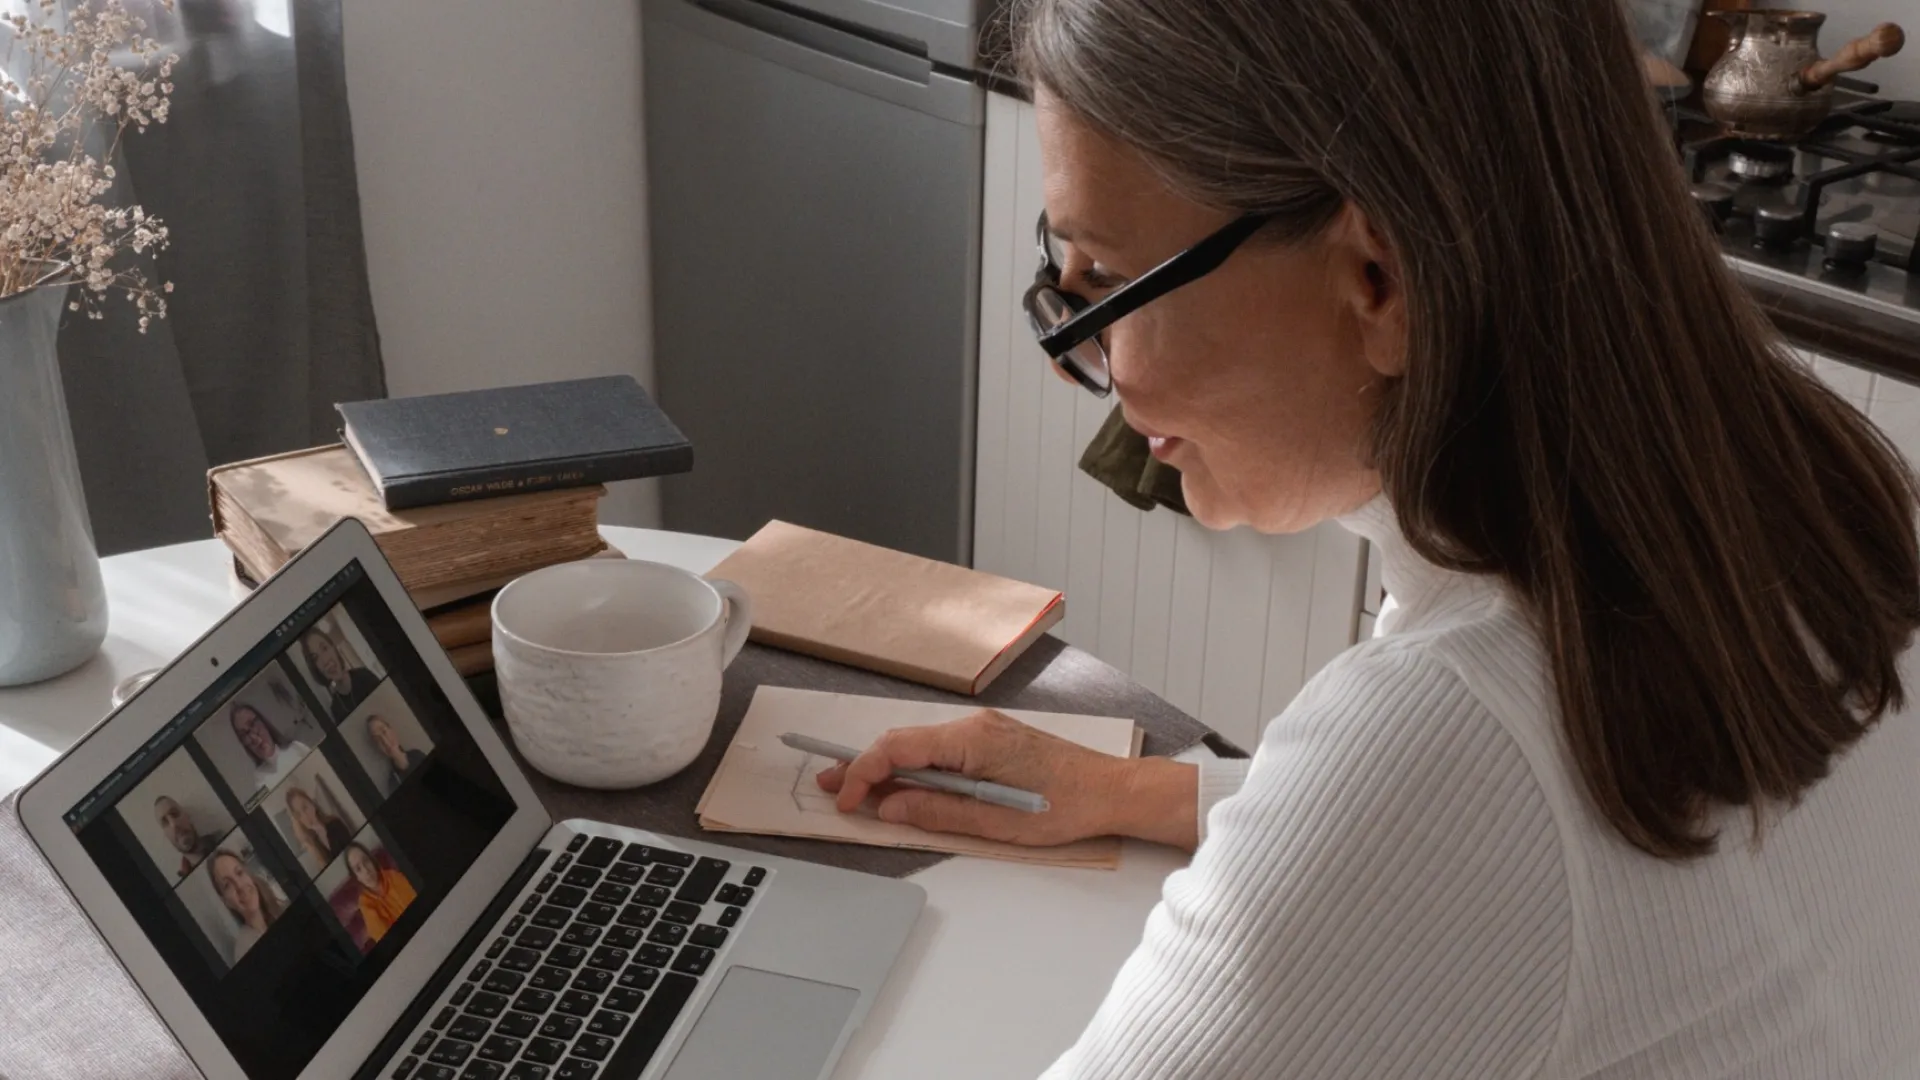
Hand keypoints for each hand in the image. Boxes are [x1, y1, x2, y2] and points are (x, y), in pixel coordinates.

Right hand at [815, 709, 1198, 849]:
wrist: (1112, 791)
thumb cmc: (1066, 806)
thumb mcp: (995, 822)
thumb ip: (938, 811)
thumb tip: (891, 808)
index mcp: (972, 740)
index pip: (897, 748)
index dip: (863, 772)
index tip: (846, 799)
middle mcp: (974, 726)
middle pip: (902, 742)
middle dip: (863, 766)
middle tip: (829, 788)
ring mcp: (984, 731)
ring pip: (919, 745)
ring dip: (887, 767)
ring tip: (856, 789)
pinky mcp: (993, 741)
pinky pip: (940, 749)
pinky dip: (914, 767)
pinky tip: (902, 785)